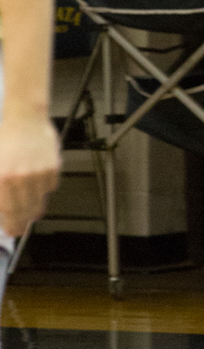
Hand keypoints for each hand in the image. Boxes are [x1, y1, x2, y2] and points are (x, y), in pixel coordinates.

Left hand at [0, 114, 59, 238]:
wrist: (24, 118)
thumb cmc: (5, 139)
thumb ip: (0, 190)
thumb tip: (4, 210)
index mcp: (2, 179)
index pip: (9, 213)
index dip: (12, 226)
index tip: (13, 231)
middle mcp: (21, 178)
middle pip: (26, 212)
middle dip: (23, 220)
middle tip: (20, 224)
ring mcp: (39, 173)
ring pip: (39, 201)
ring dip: (33, 201)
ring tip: (26, 190)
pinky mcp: (53, 168)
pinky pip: (50, 187)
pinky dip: (43, 186)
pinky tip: (35, 176)